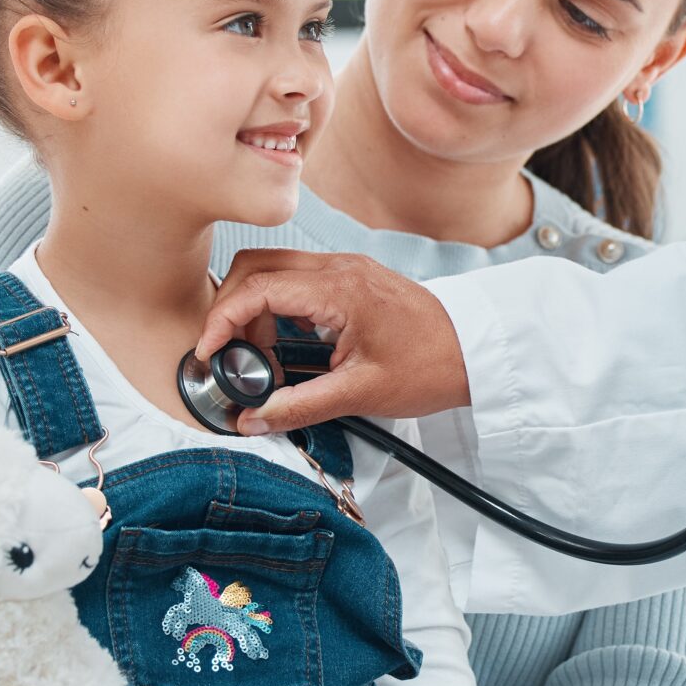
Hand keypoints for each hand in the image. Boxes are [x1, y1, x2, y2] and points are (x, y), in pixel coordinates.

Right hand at [195, 250, 468, 433]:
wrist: (475, 352)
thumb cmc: (430, 366)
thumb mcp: (360, 394)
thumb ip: (299, 407)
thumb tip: (252, 419)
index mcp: (339, 288)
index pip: (257, 287)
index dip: (222, 320)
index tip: (209, 352)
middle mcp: (338, 267)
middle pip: (256, 266)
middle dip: (230, 308)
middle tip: (229, 354)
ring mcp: (345, 268)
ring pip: (274, 270)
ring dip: (254, 309)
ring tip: (262, 359)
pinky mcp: (351, 279)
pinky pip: (297, 280)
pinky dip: (278, 308)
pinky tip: (286, 348)